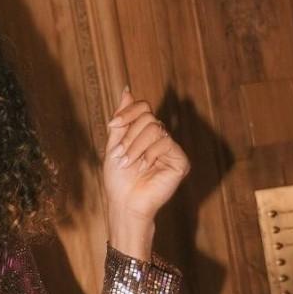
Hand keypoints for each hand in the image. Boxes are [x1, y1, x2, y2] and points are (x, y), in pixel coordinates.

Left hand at [102, 86, 190, 227]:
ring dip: (136, 146)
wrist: (124, 203)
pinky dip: (149, 154)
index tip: (112, 124)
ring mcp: (171, 149)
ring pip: (155, 128)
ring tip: (129, 163)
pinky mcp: (180, 160)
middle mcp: (161, 138)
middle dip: (129, 136)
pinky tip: (145, 168)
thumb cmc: (118, 179)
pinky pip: (165, 143)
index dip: (128, 112)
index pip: (143, 107)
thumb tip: (127, 90)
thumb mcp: (114, 145)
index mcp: (145, 133)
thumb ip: (122, 120)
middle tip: (121, 156)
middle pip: (148, 117)